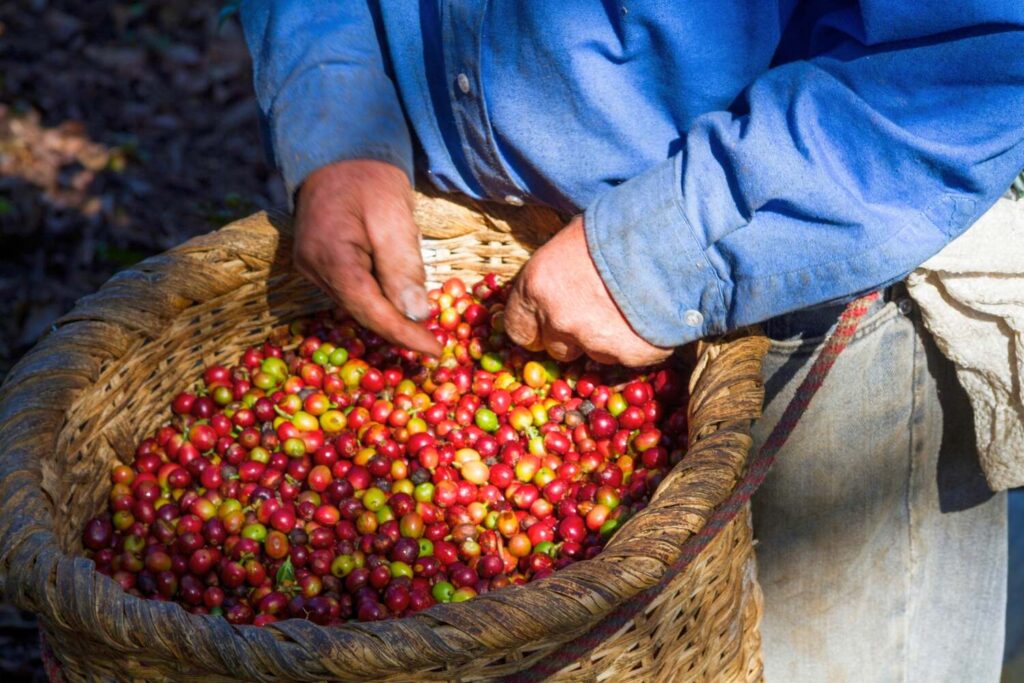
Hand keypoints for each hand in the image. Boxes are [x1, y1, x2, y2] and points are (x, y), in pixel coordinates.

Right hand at [293, 160, 441, 355]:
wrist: (339, 152)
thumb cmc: (370, 179)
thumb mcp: (395, 218)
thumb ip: (403, 268)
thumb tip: (416, 315)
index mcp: (331, 257)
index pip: (370, 310)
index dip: (403, 335)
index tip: (434, 351)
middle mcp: (313, 269)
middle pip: (361, 311)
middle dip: (398, 328)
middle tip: (433, 342)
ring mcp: (311, 268)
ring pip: (356, 304)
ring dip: (388, 315)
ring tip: (422, 324)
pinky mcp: (318, 265)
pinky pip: (351, 291)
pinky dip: (377, 299)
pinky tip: (400, 300)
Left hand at [504, 216, 671, 366]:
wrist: (673, 237)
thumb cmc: (620, 227)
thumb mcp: (574, 240)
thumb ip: (557, 272)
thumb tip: (553, 285)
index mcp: (537, 286)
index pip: (517, 328)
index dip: (534, 327)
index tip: (545, 325)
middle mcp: (559, 319)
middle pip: (554, 347)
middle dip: (570, 336)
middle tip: (595, 315)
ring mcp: (593, 341)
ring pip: (592, 354)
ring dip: (605, 339)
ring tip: (628, 310)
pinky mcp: (629, 356)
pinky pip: (626, 357)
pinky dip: (635, 344)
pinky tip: (648, 318)